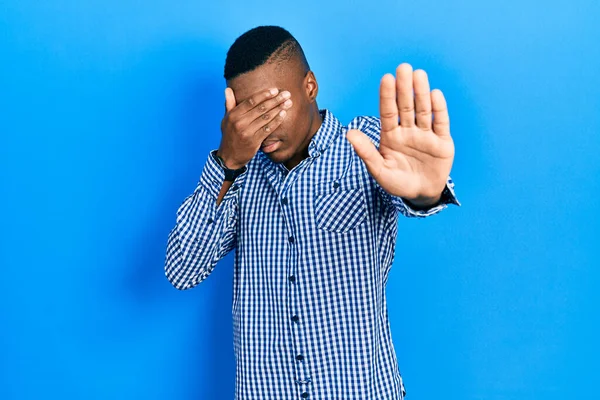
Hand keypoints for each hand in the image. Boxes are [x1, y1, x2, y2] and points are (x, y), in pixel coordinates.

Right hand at [218, 87, 292, 168]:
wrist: (229, 156)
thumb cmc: (229, 135)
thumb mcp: (226, 119)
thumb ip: (229, 104)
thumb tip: (228, 89)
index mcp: (233, 115)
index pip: (251, 101)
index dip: (264, 95)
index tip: (274, 90)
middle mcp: (240, 122)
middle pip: (261, 108)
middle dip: (275, 100)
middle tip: (286, 94)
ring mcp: (247, 132)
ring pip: (266, 118)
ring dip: (279, 109)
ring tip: (288, 102)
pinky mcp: (254, 141)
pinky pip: (268, 129)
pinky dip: (276, 121)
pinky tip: (283, 114)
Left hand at [346, 63, 454, 205]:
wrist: (421, 194)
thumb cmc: (397, 182)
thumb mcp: (379, 170)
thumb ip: (366, 152)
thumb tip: (349, 133)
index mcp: (391, 135)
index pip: (388, 112)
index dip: (387, 96)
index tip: (387, 78)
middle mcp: (408, 130)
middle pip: (406, 106)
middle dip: (404, 88)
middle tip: (403, 68)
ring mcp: (426, 135)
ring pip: (423, 110)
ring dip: (421, 93)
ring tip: (419, 74)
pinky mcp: (442, 142)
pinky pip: (440, 123)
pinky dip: (439, 109)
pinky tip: (435, 94)